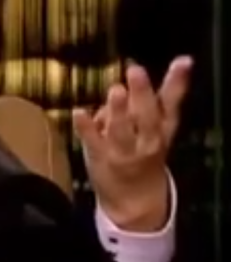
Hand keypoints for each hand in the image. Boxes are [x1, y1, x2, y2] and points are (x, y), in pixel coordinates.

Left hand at [73, 56, 192, 231]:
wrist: (136, 200)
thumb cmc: (145, 153)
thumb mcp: (160, 127)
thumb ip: (164, 96)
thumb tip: (172, 62)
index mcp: (163, 129)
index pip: (173, 104)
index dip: (178, 82)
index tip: (182, 62)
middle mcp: (146, 140)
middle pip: (147, 116)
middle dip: (142, 94)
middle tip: (136, 71)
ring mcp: (123, 150)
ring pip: (122, 130)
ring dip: (118, 111)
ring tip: (116, 91)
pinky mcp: (100, 157)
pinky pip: (93, 141)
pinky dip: (86, 127)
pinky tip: (79, 112)